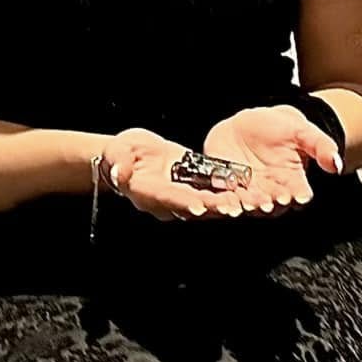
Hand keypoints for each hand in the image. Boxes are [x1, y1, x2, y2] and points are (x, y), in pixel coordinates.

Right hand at [99, 128, 245, 220]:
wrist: (130, 158)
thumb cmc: (122, 154)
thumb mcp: (117, 153)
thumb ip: (119, 163)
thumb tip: (118, 172)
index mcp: (146, 192)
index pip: (165, 198)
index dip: (183, 202)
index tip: (198, 206)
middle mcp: (164, 201)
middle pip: (191, 207)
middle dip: (212, 208)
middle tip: (232, 208)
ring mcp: (179, 199)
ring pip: (204, 206)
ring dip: (224, 206)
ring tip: (243, 205)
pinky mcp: (191, 192)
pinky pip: (210, 197)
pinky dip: (227, 198)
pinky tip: (244, 196)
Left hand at [204, 105, 345, 215]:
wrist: (250, 124)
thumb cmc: (281, 129)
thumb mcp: (302, 131)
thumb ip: (321, 146)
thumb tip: (337, 164)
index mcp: (293, 182)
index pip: (299, 193)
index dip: (298, 195)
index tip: (297, 196)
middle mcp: (272, 192)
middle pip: (272, 203)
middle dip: (269, 204)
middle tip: (267, 203)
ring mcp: (249, 192)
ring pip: (247, 204)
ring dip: (243, 207)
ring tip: (239, 206)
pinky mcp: (227, 189)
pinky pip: (223, 198)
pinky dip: (219, 202)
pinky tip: (217, 201)